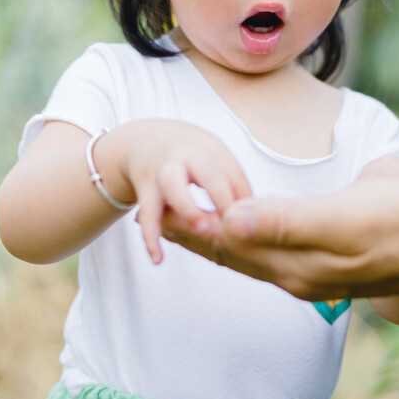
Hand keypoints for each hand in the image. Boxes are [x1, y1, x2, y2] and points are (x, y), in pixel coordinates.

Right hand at [102, 121, 251, 262]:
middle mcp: (187, 156)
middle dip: (222, 197)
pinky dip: (151, 237)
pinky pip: (148, 215)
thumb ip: (232, 184)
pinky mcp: (145, 188)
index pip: (234, 173)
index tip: (253, 221)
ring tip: (201, 232)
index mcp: (210, 149)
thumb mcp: (212, 158)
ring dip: (188, 208)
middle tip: (234, 224)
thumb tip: (255, 217)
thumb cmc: (189, 155)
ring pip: (173, 186)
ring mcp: (163, 171)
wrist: (143, 139)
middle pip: (207, 172)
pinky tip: (158, 258)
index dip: (244, 198)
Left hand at [162, 175, 398, 300]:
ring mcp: (313, 271)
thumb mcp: (344, 217)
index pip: (226, 242)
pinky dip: (245, 240)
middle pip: (230, 251)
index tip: (155, 200)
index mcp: (294, 263)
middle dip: (192, 232)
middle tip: (152, 209)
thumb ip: (286, 222)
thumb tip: (231, 223)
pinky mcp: (330, 261)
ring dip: (214, 237)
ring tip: (183, 222)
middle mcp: (296, 273)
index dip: (190, 223)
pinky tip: (241, 231)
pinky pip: (272, 252)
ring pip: (250, 254)